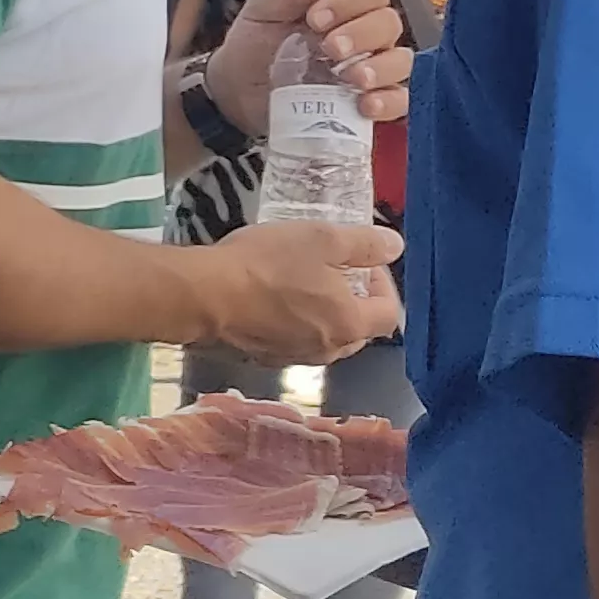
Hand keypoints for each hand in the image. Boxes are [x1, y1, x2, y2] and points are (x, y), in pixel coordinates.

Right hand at [196, 219, 405, 365]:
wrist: (202, 296)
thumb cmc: (266, 264)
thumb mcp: (321, 238)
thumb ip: (365, 243)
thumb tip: (395, 246)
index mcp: (351, 324)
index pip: (389, 312)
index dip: (383, 284)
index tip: (362, 261)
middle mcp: (328, 350)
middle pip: (359, 331)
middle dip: (355, 303)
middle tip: (334, 273)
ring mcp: (292, 358)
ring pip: (325, 340)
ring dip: (323, 317)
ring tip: (301, 286)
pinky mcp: (260, 359)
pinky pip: (292, 343)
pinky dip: (293, 326)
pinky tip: (270, 303)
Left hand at [207, 0, 412, 138]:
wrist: (234, 91)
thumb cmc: (254, 44)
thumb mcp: (264, 12)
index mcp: (342, 5)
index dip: (350, 1)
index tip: (315, 19)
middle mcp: (364, 34)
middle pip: (389, 23)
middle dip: (363, 34)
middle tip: (330, 48)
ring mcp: (371, 68)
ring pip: (401, 61)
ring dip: (382, 67)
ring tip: (353, 78)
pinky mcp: (369, 102)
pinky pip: (398, 101)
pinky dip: (389, 102)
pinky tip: (366, 105)